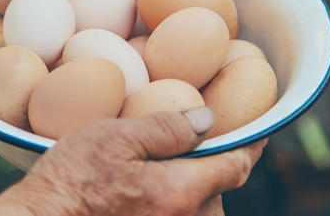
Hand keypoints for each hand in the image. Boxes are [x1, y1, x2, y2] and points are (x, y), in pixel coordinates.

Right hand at [0, 107, 266, 215]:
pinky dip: (179, 205)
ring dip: (196, 189)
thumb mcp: (113, 138)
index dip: (250, 145)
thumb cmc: (69, 180)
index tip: (259, 130)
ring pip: (201, 210)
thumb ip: (166, 129)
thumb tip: (209, 121)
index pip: (234, 167)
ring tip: (168, 169)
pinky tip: (152, 193)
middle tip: (199, 143)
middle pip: (219, 192)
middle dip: (214, 168)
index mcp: (179, 193)